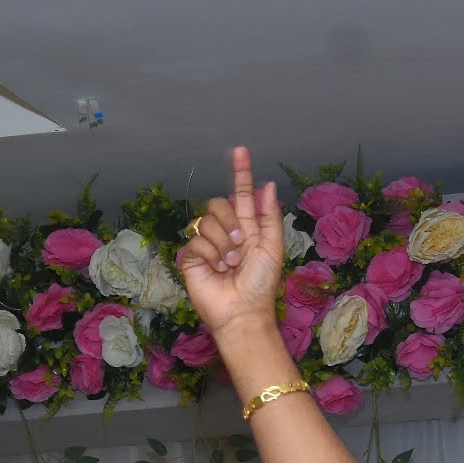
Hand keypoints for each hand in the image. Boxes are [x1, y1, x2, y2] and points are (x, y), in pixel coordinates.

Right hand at [178, 147, 285, 345]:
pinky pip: (196, 240)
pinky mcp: (191, 257)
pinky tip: (217, 269)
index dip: (241, 173)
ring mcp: (206, 245)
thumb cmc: (261, 284)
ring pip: (207, 222)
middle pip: (218, 204)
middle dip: (230, 221)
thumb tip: (267, 185)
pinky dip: (210, 254)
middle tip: (240, 245)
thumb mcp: (272, 247)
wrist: (242, 311)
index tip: (240, 151)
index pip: (240, 195)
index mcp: (246, 228)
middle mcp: (225, 232)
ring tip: (231, 264)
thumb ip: (269, 216)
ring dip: (223, 243)